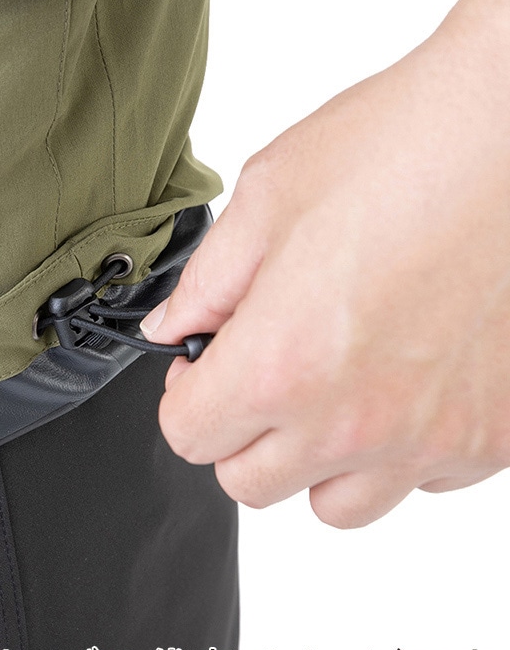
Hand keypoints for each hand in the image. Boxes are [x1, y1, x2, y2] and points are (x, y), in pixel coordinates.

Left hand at [141, 0, 509, 527]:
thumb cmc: (401, 145)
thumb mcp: (266, 201)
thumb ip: (205, 287)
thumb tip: (172, 331)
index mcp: (279, 365)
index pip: (189, 437)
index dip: (183, 400)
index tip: (200, 370)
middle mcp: (353, 421)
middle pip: (250, 482)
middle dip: (238, 432)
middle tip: (257, 373)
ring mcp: (430, 438)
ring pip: (335, 504)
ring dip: (313, 459)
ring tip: (329, 389)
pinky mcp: (494, 435)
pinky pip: (420, 479)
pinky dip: (397, 448)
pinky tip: (402, 381)